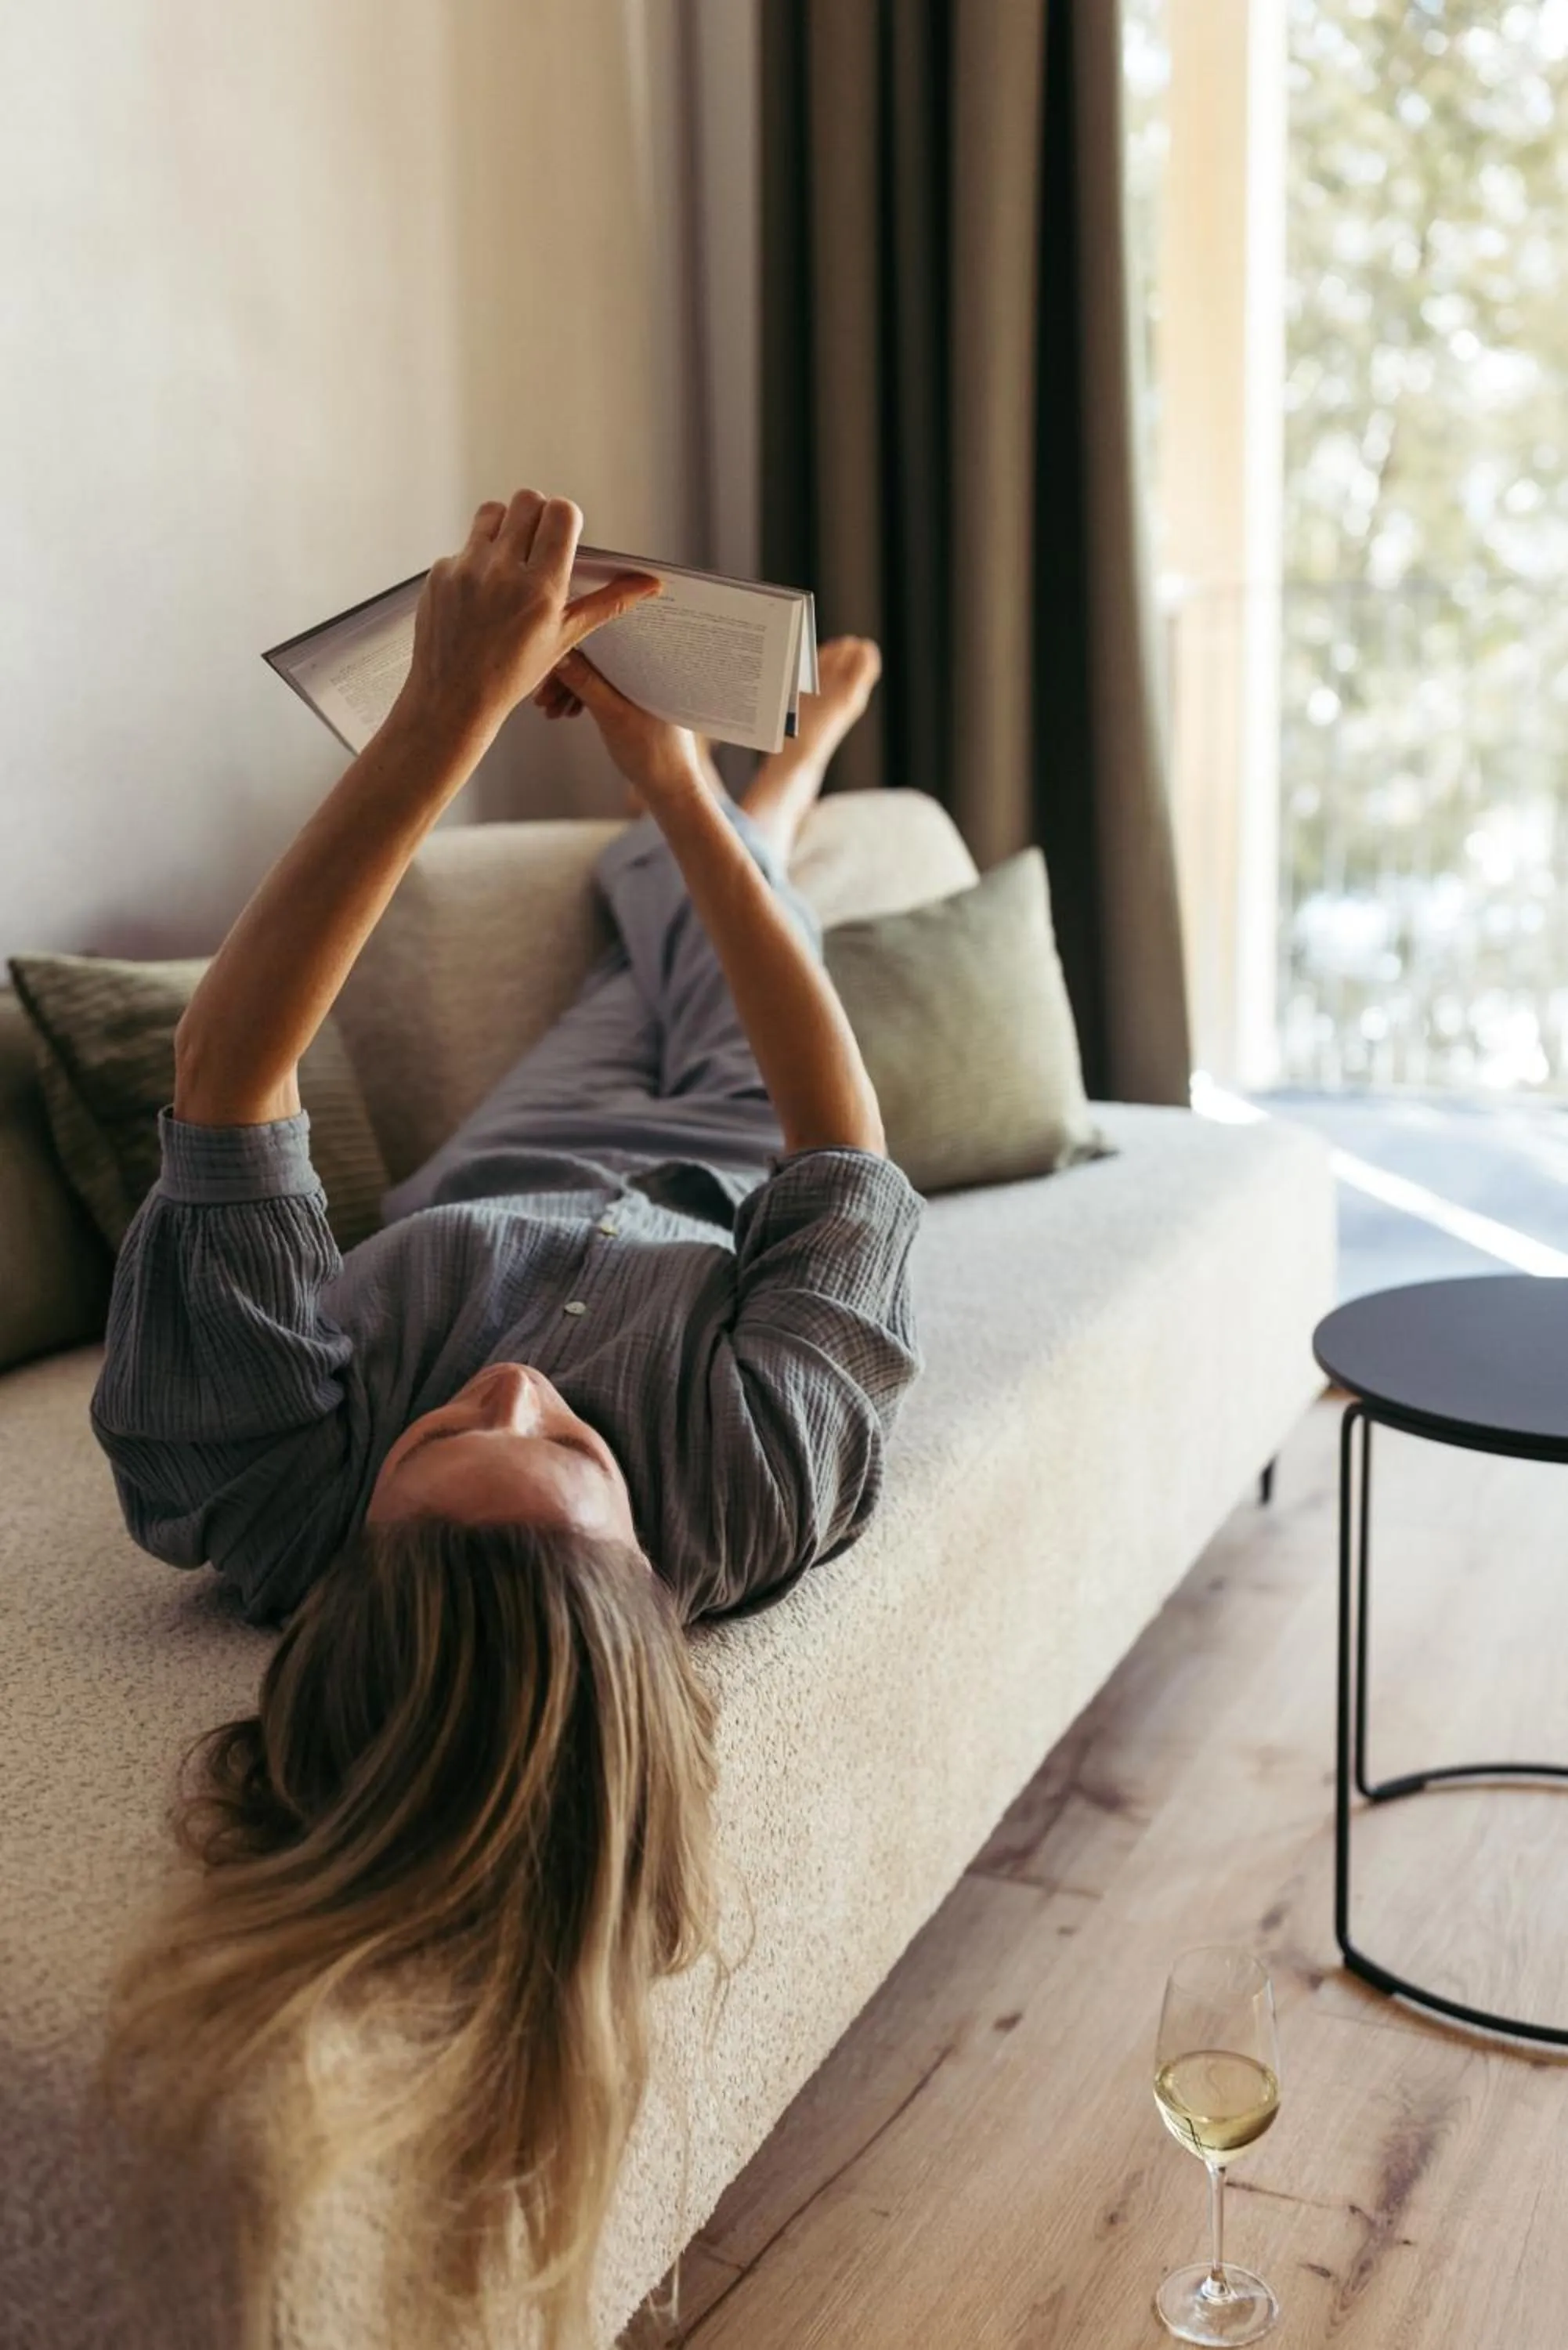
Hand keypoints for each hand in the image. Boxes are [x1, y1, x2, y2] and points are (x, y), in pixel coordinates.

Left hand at [391, 490, 661, 752]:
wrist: (453, 700)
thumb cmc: (511, 676)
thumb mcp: (565, 639)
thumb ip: (606, 603)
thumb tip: (649, 584)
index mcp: (541, 589)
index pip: (561, 513)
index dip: (566, 517)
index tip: (564, 534)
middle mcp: (503, 573)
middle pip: (528, 500)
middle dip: (538, 515)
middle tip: (537, 544)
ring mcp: (467, 569)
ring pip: (493, 511)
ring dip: (506, 526)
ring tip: (508, 561)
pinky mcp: (440, 573)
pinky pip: (465, 545)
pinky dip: (477, 559)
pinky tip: (480, 593)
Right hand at [534, 645, 704, 799]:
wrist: (671, 788)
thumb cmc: (652, 754)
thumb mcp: (613, 716)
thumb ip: (587, 684)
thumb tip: (559, 655)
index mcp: (649, 663)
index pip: (602, 644)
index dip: (569, 656)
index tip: (545, 674)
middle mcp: (647, 667)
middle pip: (595, 659)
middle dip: (565, 677)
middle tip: (541, 700)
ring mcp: (640, 684)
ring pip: (595, 676)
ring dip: (569, 690)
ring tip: (550, 712)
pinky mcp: (634, 699)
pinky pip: (602, 689)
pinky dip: (582, 699)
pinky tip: (566, 713)